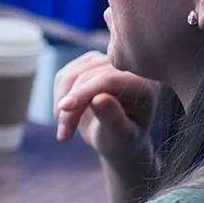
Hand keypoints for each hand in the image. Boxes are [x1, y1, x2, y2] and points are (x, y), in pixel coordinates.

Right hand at [52, 51, 157, 172]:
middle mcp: (127, 67)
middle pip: (86, 77)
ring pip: (70, 75)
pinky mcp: (89, 62)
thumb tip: (99, 98)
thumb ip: (114, 118)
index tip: (64, 108)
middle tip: (64, 136)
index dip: (84, 92)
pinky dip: (60, 98)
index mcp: (143, 84)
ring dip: (61, 105)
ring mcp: (106, 61)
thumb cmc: (122, 141)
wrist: (116, 138)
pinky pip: (63, 76)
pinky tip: (67, 115)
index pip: (108, 79)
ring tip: (65, 130)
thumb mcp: (121, 137)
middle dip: (71, 107)